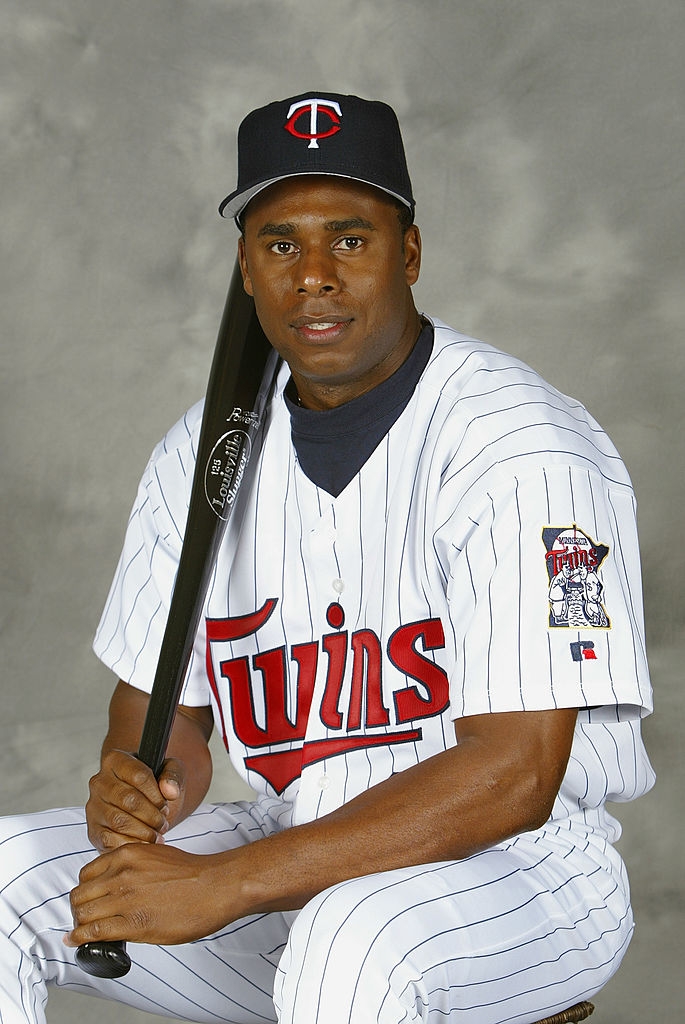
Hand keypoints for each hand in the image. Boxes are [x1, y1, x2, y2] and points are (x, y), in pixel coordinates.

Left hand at [65, 843, 228, 947]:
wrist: (215, 886)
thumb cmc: (192, 873)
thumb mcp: (156, 854)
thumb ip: (133, 864)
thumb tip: (118, 880)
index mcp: (127, 854)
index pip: (86, 873)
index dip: (85, 889)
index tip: (89, 899)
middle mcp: (122, 874)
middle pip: (80, 894)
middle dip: (79, 908)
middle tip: (84, 919)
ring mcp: (126, 898)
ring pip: (83, 913)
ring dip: (79, 925)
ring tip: (83, 932)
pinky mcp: (133, 923)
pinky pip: (94, 931)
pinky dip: (79, 938)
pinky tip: (76, 941)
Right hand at [86, 750, 187, 851]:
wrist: (141, 805)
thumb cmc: (155, 786)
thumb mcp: (170, 771)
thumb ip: (174, 775)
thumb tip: (170, 790)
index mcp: (115, 760)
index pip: (139, 776)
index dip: (157, 794)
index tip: (165, 803)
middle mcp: (99, 782)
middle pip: (129, 800)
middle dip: (152, 815)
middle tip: (162, 822)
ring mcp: (94, 807)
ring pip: (119, 822)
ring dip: (144, 832)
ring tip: (156, 833)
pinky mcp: (93, 831)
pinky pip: (110, 841)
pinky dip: (132, 845)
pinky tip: (144, 843)